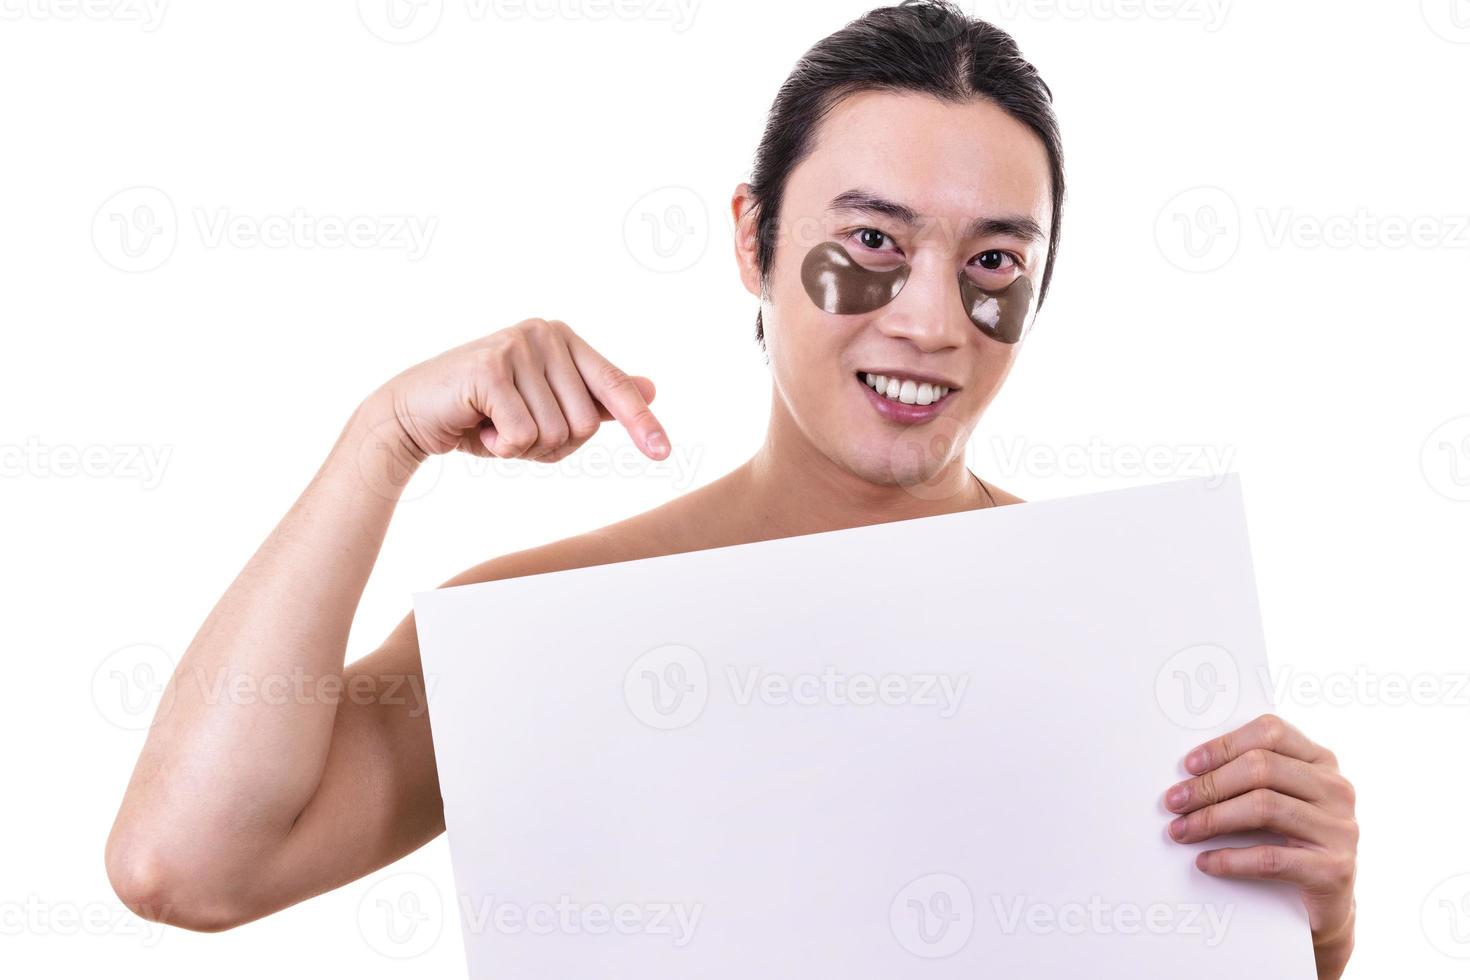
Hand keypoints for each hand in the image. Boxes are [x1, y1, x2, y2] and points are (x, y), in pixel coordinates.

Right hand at [367, 317, 668, 462]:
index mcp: (564, 339)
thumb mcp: (544, 406)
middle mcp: (545, 333)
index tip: (664, 453)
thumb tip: (651, 388)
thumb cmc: (482, 413)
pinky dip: (500, 447)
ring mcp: (517, 346)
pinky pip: (522, 435)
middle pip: (585, 424)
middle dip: (550, 445)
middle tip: (512, 430)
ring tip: (492, 426)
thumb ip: (593, 397)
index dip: (641, 423)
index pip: (615, 387)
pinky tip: (477, 428)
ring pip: (555, 434)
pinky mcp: (490, 368)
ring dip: (522, 448)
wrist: (412, 413)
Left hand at [1163, 712, 1356, 978]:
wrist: (1330, 900)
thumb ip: (1251, 778)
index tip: (1188, 766)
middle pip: (1262, 768)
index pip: (1270, 732)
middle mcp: (1336, 789)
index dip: (1224, 746)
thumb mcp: (1280, 799)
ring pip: (1264, 807)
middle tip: (1174, 801)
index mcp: (1321, 761)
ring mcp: (1341, 829)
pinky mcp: (1334, 869)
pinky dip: (1230, 859)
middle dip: (1209, 785)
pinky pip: (1271, 858)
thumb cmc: (1293, 841)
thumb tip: (1189, 775)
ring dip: (1212, 819)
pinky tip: (1205, 861)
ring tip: (1181, 830)